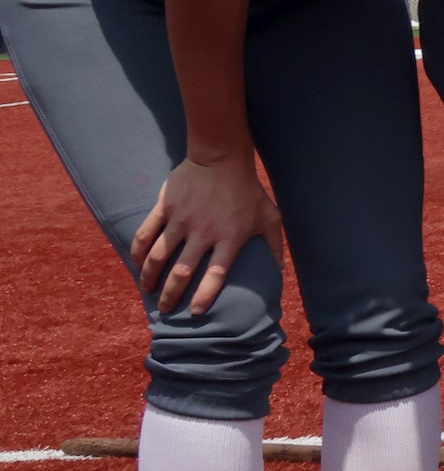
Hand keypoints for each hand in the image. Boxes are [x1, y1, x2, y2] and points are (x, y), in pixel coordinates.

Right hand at [129, 154, 280, 315]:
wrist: (221, 158)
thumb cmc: (248, 190)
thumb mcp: (269, 217)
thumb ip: (274, 246)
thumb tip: (280, 271)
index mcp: (229, 237)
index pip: (216, 275)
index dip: (204, 295)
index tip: (196, 312)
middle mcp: (203, 232)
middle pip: (182, 271)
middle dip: (171, 294)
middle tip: (166, 309)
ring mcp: (181, 220)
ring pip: (158, 256)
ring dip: (150, 277)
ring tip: (147, 290)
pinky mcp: (165, 207)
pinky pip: (145, 234)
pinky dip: (137, 252)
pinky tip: (136, 264)